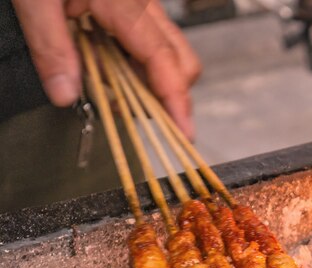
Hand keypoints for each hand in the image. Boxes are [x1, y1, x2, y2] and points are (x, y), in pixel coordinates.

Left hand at [12, 0, 200, 138]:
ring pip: (172, 55)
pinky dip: (139, 68)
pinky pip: (152, 45)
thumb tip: (66, 95)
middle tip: (137, 116)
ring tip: (114, 93)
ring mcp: (144, 7)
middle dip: (170, 96)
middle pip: (183, 62)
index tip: (184, 133)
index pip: (165, 62)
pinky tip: (110, 68)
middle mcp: (145, 6)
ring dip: (152, 84)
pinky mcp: (135, 8)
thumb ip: (51, 47)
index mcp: (127, 5)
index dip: (177, 101)